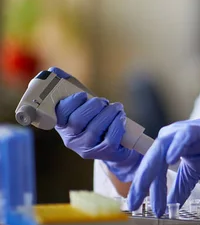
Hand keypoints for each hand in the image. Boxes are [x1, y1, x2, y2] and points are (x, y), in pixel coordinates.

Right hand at [50, 67, 142, 181]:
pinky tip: (121, 118)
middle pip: (77, 121)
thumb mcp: (82, 103)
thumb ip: (68, 86)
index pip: (60, 114)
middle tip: (103, 101)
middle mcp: (71, 139)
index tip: (83, 94)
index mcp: (62, 125)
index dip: (71, 103)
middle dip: (93, 106)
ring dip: (108, 114)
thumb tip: (53, 71)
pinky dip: (117, 125)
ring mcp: (86, 148)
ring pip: (94, 129)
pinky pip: (110, 139)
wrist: (116, 143)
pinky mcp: (103, 153)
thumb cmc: (95, 118)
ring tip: (117, 107)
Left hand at [127, 100, 199, 216]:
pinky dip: (175, 148)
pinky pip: (183, 137)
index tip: (135, 207)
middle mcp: (168, 137)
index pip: (150, 170)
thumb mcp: (193, 173)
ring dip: (151, 171)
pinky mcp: (195, 128)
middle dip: (140, 184)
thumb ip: (180, 188)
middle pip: (150, 161)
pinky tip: (170, 160)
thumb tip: (169, 208)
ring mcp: (180, 131)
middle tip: (133, 204)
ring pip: (160, 150)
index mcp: (165, 147)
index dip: (143, 189)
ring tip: (144, 189)